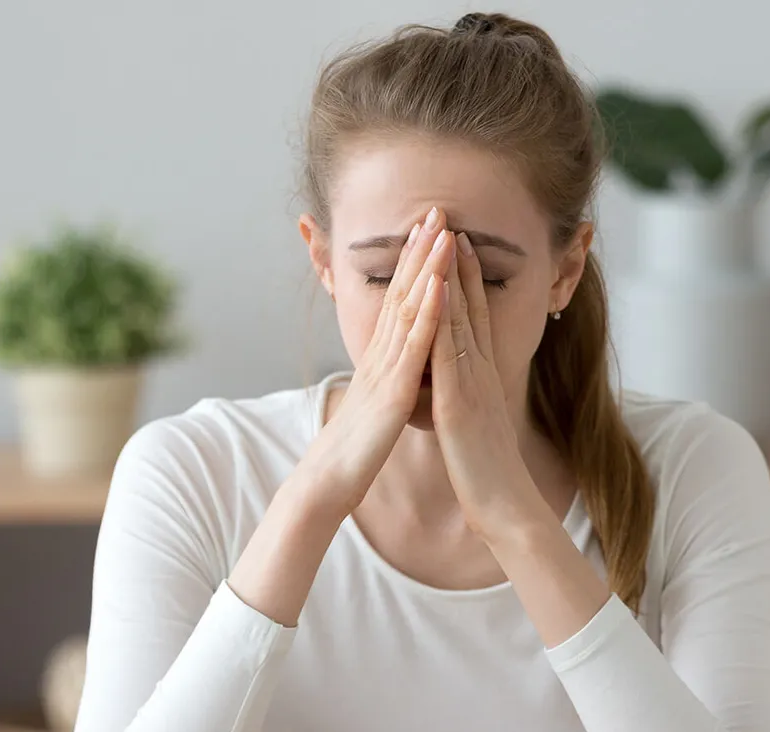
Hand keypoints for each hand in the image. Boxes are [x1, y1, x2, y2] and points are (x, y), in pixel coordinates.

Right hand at [299, 207, 455, 517]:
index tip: (429, 232)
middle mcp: (381, 356)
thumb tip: (391, 371)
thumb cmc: (352, 452)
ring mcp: (386, 371)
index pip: (399, 302)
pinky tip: (439, 287)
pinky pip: (412, 349)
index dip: (414, 265)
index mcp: (381, 360)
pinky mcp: (393, 393)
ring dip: (425, 269)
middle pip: (402, 293)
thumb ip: (384, 383)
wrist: (327, 484)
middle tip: (437, 211)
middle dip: (419, 251)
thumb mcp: (374, 407)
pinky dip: (426, 315)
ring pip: (407, 311)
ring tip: (442, 233)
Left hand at [430, 231, 548, 540]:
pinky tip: (434, 292)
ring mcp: (472, 384)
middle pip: (469, 306)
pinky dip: (443, 319)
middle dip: (456, 261)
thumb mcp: (476, 427)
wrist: (505, 508)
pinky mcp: (461, 402)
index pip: (474, 317)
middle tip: (448, 219)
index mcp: (481, 377)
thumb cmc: (486, 474)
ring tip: (443, 236)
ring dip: (451, 276)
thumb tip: (460, 390)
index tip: (455, 242)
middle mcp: (480, 371)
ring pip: (460, 320)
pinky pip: (450, 354)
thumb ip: (469, 401)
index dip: (465, 278)